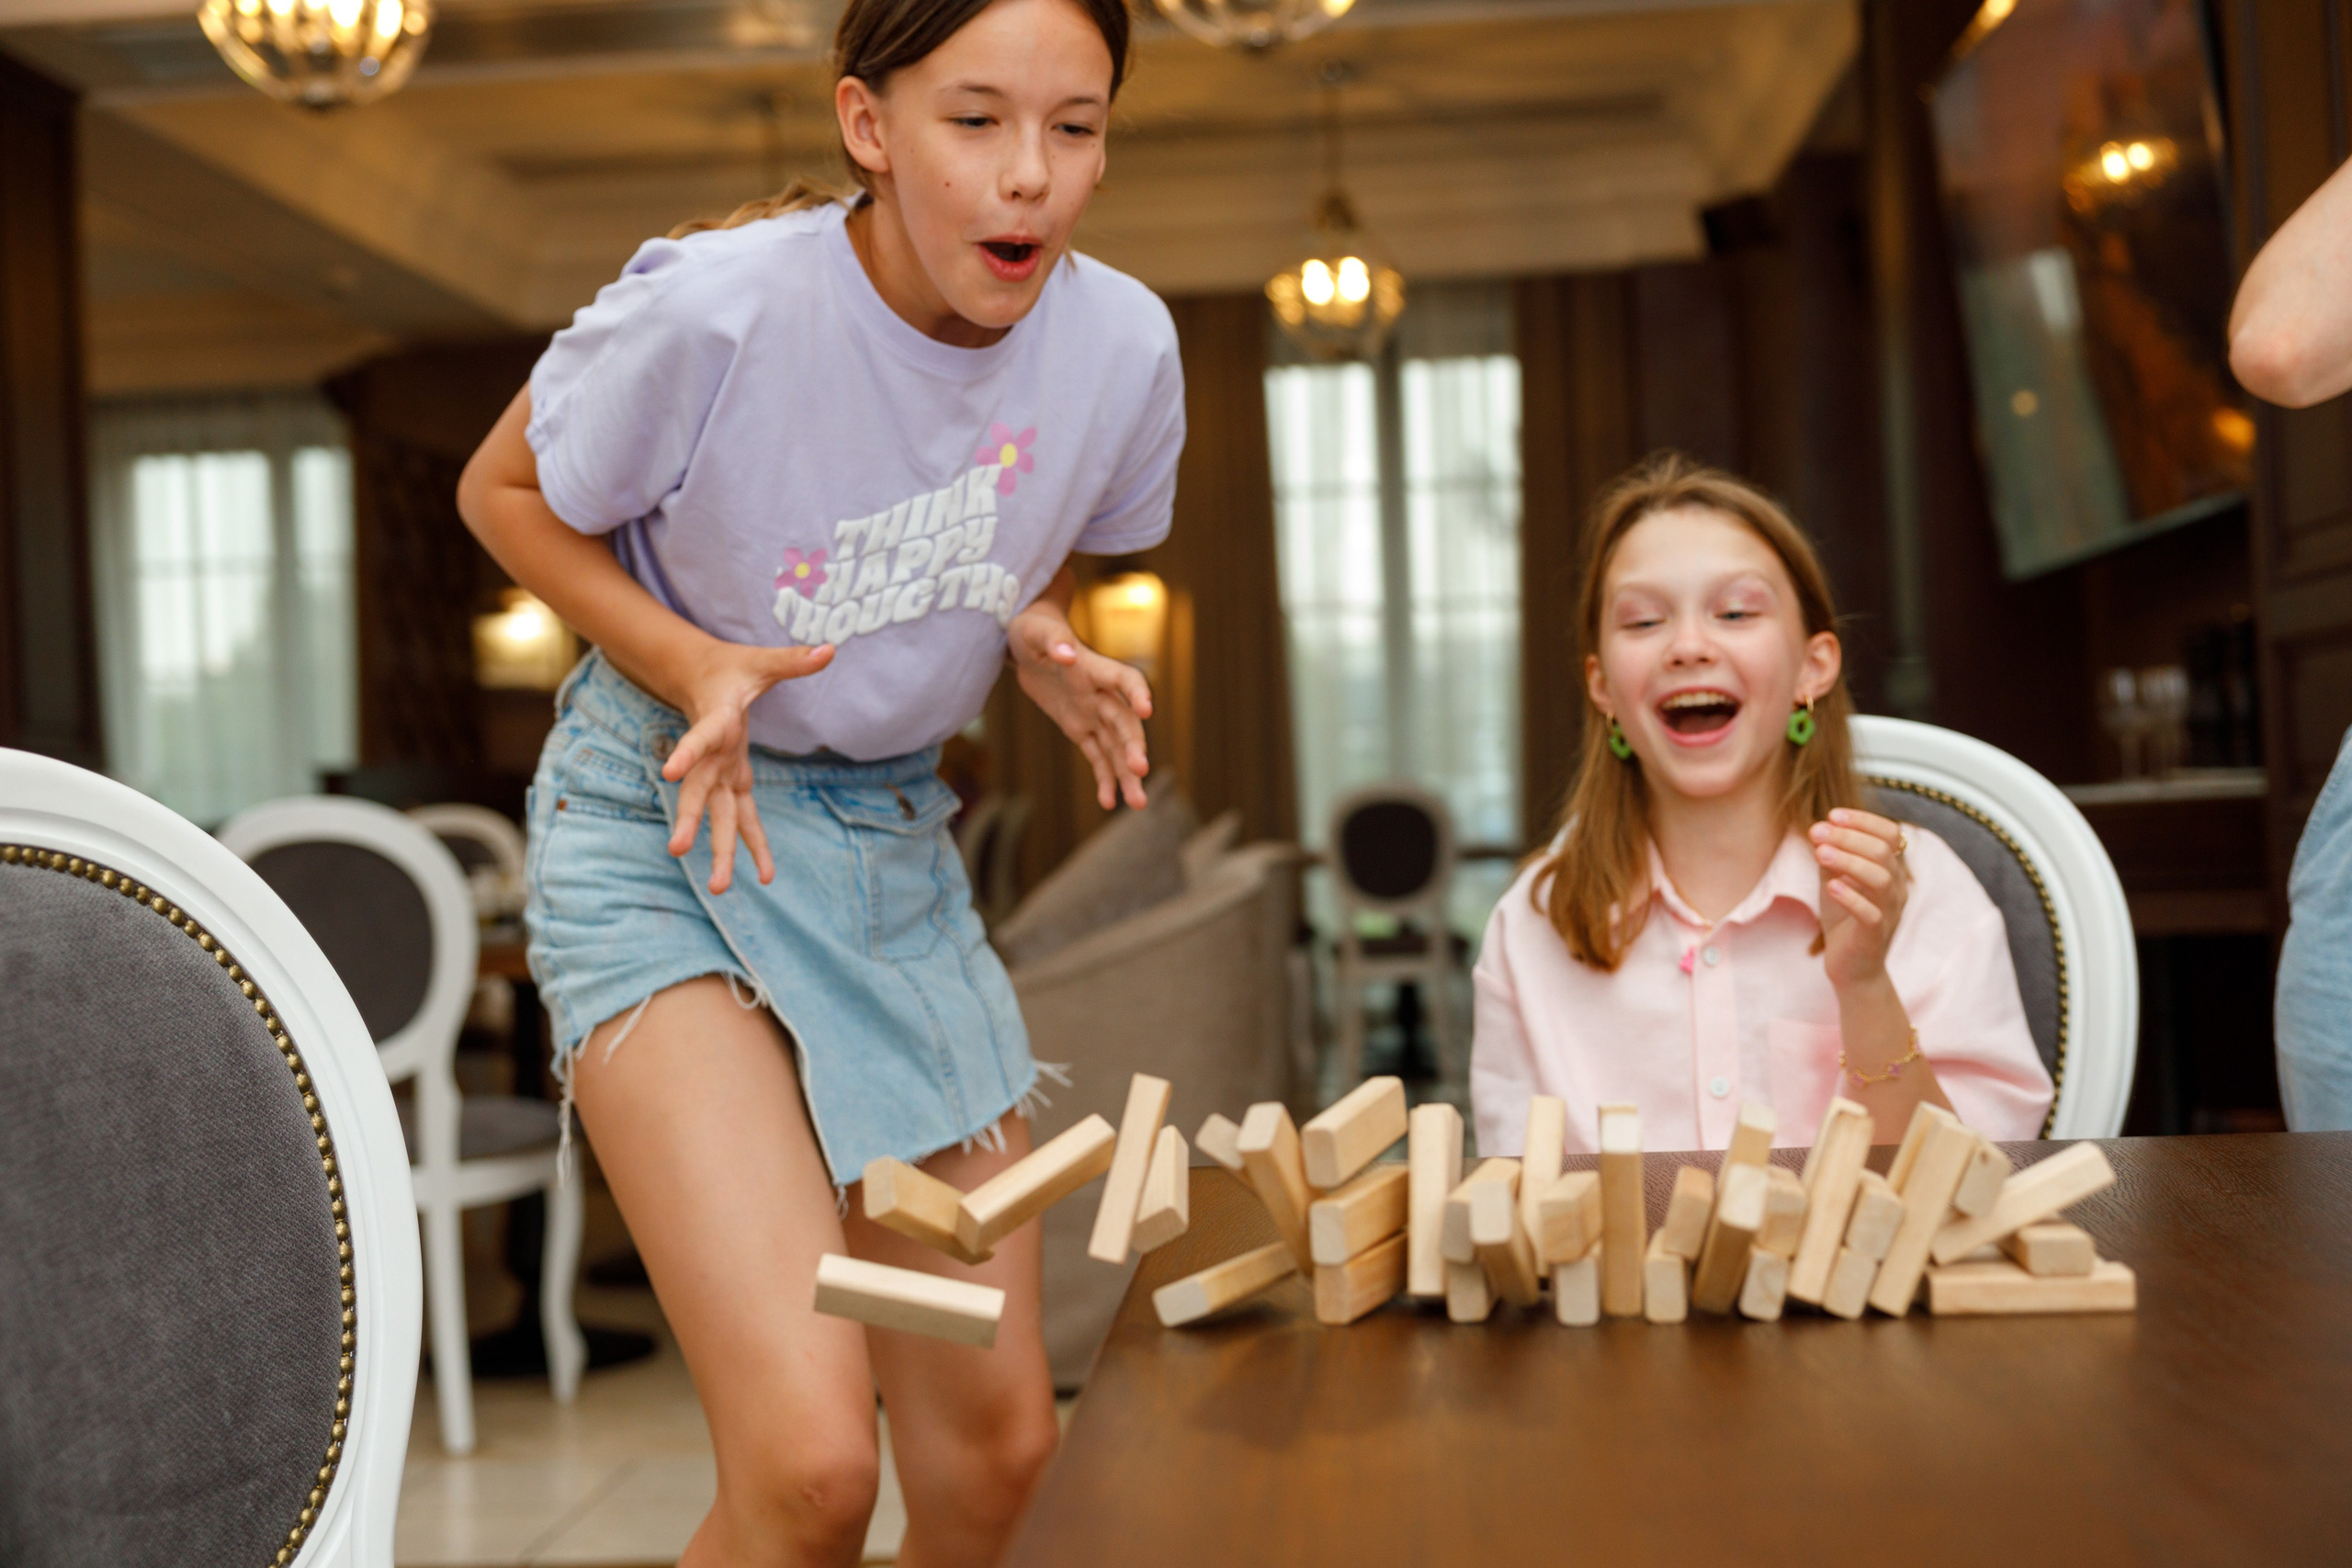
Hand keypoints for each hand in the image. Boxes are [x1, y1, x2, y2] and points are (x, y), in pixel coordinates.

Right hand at [662, 639, 834, 893]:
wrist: (701, 677)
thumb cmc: (733, 669)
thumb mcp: (762, 661)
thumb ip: (794, 660)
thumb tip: (832, 648)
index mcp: (716, 722)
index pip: (699, 738)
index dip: (686, 753)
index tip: (669, 774)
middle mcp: (711, 754)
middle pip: (698, 790)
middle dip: (691, 820)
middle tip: (678, 850)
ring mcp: (718, 772)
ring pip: (715, 815)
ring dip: (717, 850)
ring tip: (721, 889)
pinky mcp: (730, 782)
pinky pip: (740, 819)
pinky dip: (750, 845)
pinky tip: (763, 877)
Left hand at [1008, 601, 1151, 810]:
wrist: (1030, 642)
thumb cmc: (1033, 629)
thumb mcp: (1034, 630)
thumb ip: (1052, 640)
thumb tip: (1066, 652)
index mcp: (1094, 668)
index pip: (1124, 679)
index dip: (1136, 693)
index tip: (1147, 710)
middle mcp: (1100, 694)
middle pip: (1124, 722)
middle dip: (1133, 747)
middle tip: (1141, 772)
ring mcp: (1092, 713)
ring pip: (1115, 747)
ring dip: (1127, 774)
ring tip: (1138, 804)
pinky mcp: (1079, 728)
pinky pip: (1096, 756)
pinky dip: (1104, 778)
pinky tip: (1109, 802)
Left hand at [1809, 807, 1910, 990]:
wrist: (1852, 968)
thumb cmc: (1844, 919)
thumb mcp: (1834, 880)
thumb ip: (1831, 856)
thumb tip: (1819, 828)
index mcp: (1891, 871)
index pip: (1890, 834)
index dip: (1864, 820)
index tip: (1832, 815)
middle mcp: (1896, 888)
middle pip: (1883, 851)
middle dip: (1848, 837)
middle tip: (1816, 831)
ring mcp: (1890, 912)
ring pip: (1880, 878)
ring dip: (1849, 861)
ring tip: (1819, 853)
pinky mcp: (1876, 935)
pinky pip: (1871, 913)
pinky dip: (1850, 897)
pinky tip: (1830, 886)